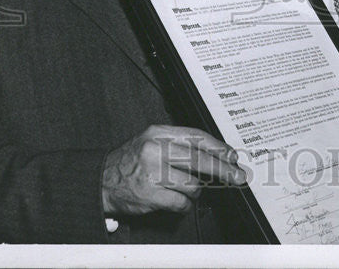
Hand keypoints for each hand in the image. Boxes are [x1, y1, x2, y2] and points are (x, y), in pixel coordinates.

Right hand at [101, 125, 245, 217]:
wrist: (100, 180)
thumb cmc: (131, 161)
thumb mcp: (152, 141)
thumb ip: (179, 144)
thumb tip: (215, 154)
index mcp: (159, 133)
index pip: (197, 137)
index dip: (218, 147)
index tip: (232, 156)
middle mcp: (155, 150)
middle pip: (200, 159)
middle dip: (223, 169)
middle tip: (237, 175)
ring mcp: (152, 172)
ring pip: (192, 184)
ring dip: (196, 191)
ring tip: (187, 190)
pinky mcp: (150, 194)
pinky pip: (181, 202)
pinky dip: (185, 205)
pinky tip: (179, 201)